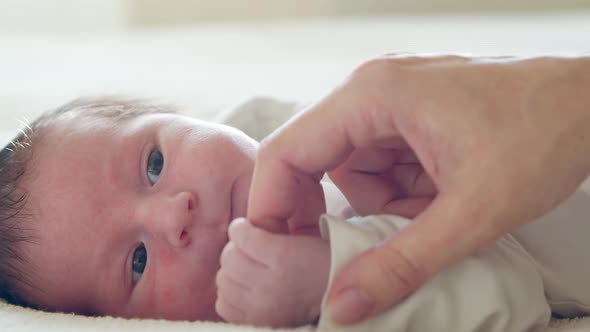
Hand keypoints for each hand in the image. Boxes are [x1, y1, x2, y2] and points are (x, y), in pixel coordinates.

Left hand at [215, 218, 330, 326]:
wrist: (342, 301)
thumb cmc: (326, 263)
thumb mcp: (305, 238)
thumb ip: (271, 232)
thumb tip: (239, 230)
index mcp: (283, 257)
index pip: (241, 236)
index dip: (240, 229)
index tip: (244, 228)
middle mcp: (269, 284)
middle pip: (229, 258)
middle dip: (235, 249)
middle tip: (248, 250)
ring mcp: (260, 308)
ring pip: (223, 281)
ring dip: (232, 272)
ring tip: (247, 270)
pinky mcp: (256, 323)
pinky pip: (224, 306)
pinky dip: (230, 296)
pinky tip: (244, 290)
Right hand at [247, 54, 589, 323]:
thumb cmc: (544, 134)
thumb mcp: (471, 213)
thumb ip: (401, 263)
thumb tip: (343, 303)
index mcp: (373, 96)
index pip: (287, 151)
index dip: (272, 206)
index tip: (279, 250)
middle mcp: (373, 91)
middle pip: (315, 161)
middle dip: (333, 210)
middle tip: (355, 249)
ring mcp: (391, 101)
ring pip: (352, 170)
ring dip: (380, 204)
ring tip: (431, 213)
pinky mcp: (410, 116)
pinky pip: (381, 164)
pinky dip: (400, 193)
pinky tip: (437, 199)